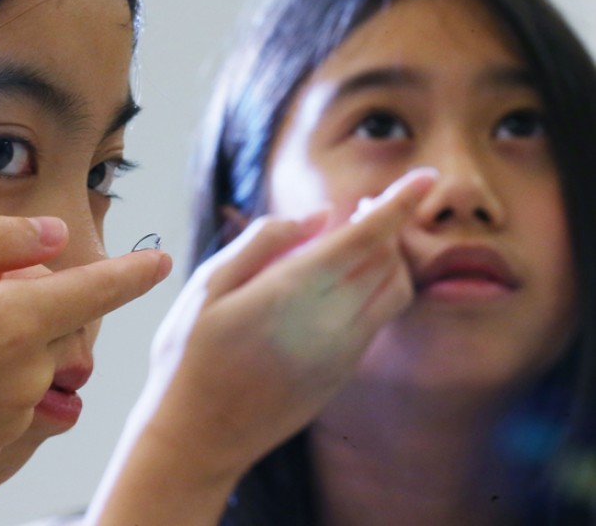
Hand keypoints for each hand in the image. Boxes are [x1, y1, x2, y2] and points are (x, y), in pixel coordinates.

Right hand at [0, 215, 170, 515]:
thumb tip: (52, 236)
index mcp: (10, 325)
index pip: (94, 291)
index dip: (132, 273)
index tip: (160, 261)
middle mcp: (24, 377)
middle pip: (57, 321)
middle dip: (31, 295)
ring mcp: (8, 418)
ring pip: (33, 359)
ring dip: (6, 336)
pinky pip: (12, 397)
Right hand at [86, 169, 434, 525]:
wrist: (199, 438)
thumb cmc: (189, 356)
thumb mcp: (206, 286)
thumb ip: (262, 242)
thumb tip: (317, 216)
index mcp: (292, 294)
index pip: (365, 238)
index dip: (399, 203)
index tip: (426, 177)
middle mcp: (330, 323)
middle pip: (388, 260)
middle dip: (388, 224)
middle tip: (364, 204)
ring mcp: (343, 353)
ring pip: (394, 291)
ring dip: (389, 257)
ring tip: (355, 240)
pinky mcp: (343, 373)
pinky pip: (378, 319)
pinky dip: (376, 288)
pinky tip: (340, 283)